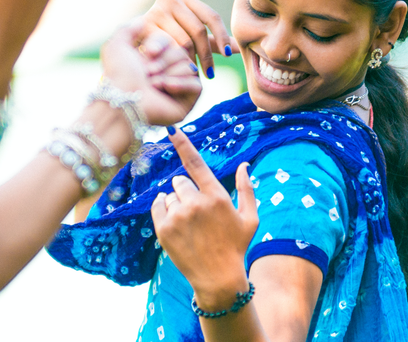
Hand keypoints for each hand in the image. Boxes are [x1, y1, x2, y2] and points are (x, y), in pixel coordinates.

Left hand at [101, 21, 201, 125]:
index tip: (146, 53)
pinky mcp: (189, 99)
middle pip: (182, 51)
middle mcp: (169, 70)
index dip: (160, 44)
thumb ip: (128, 29)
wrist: (123, 99)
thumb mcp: (117, 45)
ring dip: (168, 74)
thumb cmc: (119, 75)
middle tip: (147, 74)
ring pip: (189, 66)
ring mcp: (181, 85)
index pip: (172, 39)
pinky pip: (196, 83)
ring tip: (153, 85)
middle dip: (163, 61)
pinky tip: (164, 89)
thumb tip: (142, 20)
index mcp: (156, 58)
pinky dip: (179, 84)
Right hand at [142, 0, 239, 78]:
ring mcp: (155, 10)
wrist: (134, 45)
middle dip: (205, 55)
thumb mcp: (194, 39)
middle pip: (197, 30)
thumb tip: (241, 47)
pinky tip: (175, 71)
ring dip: (189, 60)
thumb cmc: (169, 41)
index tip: (227, 55)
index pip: (211, 17)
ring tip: (191, 73)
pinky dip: (174, 61)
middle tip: (210, 74)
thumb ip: (215, 41)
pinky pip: (167, 48)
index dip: (222, 37)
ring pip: (182, 41)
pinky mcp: (143, 25)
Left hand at [151, 127, 257, 309]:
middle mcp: (195, 203)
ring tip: (190, 225)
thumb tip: (244, 165)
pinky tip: (177, 224)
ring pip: (169, 195)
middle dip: (186, 191)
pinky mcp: (163, 229)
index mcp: (216, 196)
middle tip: (197, 212)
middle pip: (180, 181)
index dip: (182, 143)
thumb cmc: (236, 246)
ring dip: (176, 203)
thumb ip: (246, 189)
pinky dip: (164, 210)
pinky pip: (157, 207)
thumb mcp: (250, 218)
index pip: (195, 163)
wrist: (218, 278)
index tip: (171, 129)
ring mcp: (178, 216)